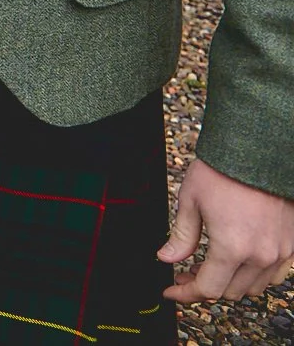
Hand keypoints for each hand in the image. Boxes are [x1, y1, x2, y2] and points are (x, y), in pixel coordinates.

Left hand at [160, 158, 293, 301]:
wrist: (259, 153)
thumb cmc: (223, 172)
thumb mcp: (191, 201)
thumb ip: (181, 236)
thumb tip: (166, 257)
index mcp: (232, 248)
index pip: (208, 289)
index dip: (185, 293)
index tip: (171, 290)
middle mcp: (261, 256)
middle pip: (230, 292)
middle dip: (204, 287)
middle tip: (185, 272)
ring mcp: (280, 252)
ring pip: (253, 286)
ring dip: (230, 282)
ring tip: (209, 265)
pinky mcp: (292, 244)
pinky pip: (274, 274)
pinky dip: (253, 274)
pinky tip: (237, 260)